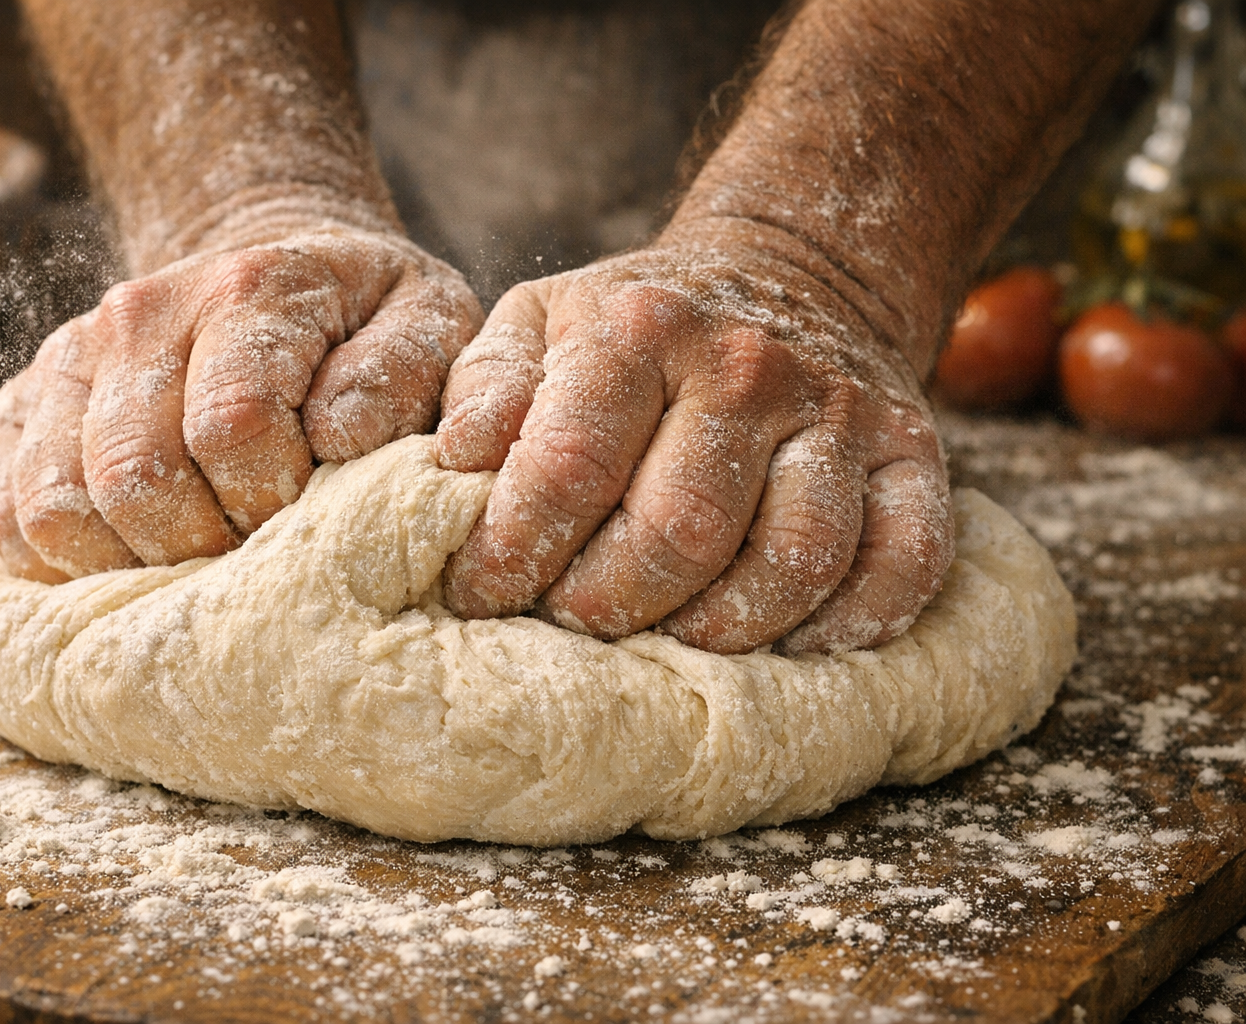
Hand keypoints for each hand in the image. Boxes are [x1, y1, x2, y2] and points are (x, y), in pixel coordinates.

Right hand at [0, 225, 481, 581]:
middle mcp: (138, 317)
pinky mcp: (23, 407)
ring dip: (129, 564)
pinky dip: (60, 565)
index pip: (230, 429)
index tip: (307, 514)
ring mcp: (68, 361)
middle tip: (251, 552)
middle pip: (133, 480)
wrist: (272, 261)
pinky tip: (130, 560)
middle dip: (202, 547)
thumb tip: (337, 439)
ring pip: (53, 509)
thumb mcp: (428, 318)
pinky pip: (4, 518)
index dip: (273, 501)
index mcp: (246, 292)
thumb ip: (405, 375)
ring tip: (196, 555)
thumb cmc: (365, 315)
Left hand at [434, 232, 953, 655]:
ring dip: (723, 627)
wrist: (789, 271)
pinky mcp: (912, 452)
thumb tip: (457, 467)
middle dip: (610, 604)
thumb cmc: (639, 325)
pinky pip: (904, 560)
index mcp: (641, 330)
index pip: (569, 469)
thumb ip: (487, 388)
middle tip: (574, 624)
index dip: (514, 553)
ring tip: (670, 638)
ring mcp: (840, 412)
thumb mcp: (541, 318)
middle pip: (680, 529)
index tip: (481, 594)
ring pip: (794, 557)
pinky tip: (792, 642)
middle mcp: (748, 367)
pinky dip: (851, 621)